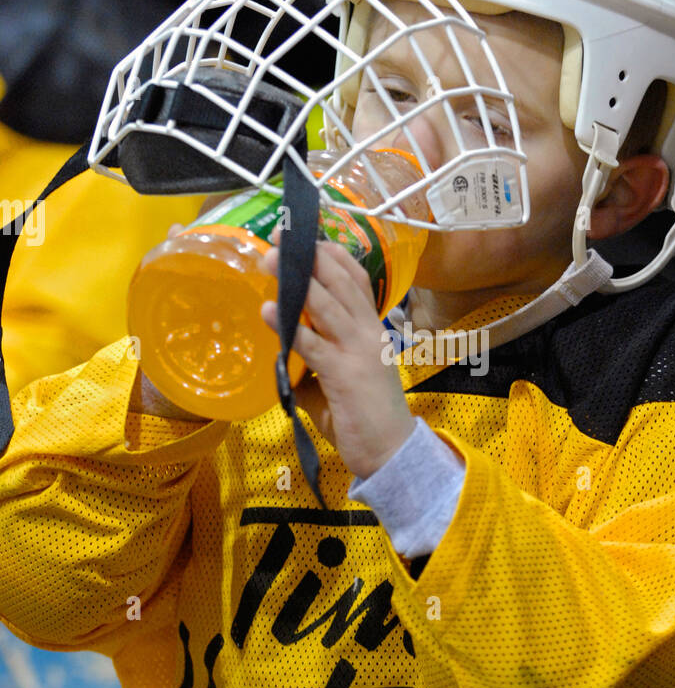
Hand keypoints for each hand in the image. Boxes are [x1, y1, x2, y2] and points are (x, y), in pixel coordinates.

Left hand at [258, 236, 415, 478]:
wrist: (392, 451)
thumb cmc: (366, 417)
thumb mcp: (341, 380)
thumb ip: (316, 364)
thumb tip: (285, 357)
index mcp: (371, 329)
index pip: (355, 279)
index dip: (331, 255)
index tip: (307, 236)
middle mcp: (368, 332)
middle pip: (339, 282)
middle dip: (308, 256)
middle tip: (278, 237)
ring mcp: (357, 351)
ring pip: (326, 304)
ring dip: (296, 280)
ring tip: (269, 259)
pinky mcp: (344, 374)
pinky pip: (313, 344)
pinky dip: (289, 325)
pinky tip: (268, 311)